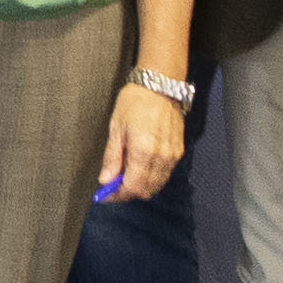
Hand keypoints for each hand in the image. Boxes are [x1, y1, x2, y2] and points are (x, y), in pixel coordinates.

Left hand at [95, 83, 187, 201]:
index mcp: (143, 151)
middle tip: (111, 187)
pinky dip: (151, 178)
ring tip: (123, 177)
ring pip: (157, 185)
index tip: (104, 196)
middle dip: (127, 193)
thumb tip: (106, 180)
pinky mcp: (178, 152)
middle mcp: (162, 157)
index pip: (131, 187)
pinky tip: (139, 168)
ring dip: (140, 187)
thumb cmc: (135, 103)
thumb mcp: (116, 128)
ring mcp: (172, 156)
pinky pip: (165, 174)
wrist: (159, 87)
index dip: (116, 195)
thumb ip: (112, 157)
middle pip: (145, 190)